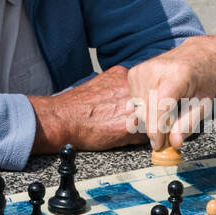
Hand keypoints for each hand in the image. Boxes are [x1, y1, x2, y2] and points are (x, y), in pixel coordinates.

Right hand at [29, 64, 147, 153]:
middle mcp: (131, 90)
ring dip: (143, 126)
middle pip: (152, 102)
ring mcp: (133, 108)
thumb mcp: (100, 83)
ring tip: (122, 127)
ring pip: (151, 118)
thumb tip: (131, 95)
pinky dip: (137, 138)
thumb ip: (118, 86)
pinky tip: (122, 136)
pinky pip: (144, 136)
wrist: (63, 119)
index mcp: (123, 76)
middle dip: (145, 112)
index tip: (137, 107)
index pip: (146, 87)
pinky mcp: (131, 127)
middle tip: (127, 119)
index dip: (143, 100)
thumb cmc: (77, 105)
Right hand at [126, 37, 215, 152]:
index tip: (159, 145)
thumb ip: (188, 124)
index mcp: (178, 75)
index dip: (157, 129)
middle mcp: (156, 69)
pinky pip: (134, 102)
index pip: (161, 105)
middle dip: (155, 128)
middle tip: (168, 133)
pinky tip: (158, 101)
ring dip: (150, 118)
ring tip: (168, 110)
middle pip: (147, 110)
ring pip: (138, 109)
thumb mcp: (203, 104)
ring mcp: (142, 69)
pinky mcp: (134, 72)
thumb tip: (174, 143)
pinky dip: (145, 108)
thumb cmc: (202, 80)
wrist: (197, 56)